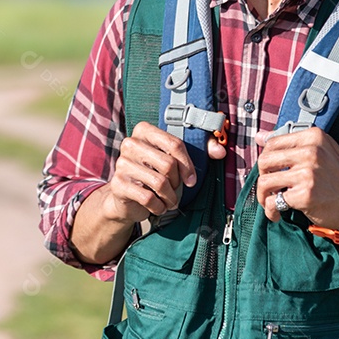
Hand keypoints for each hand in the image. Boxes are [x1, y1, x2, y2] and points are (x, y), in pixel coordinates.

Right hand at [102, 121, 226, 223]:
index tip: (191, 180)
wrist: (128, 198)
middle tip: (175, 190)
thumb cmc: (156, 174)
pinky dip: (158, 207)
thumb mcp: (176, 161)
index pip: (174, 144)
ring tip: (169, 201)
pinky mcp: (117, 184)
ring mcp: (121, 163)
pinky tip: (158, 207)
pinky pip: (148, 197)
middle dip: (177, 183)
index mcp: (144, 131)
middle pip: (168, 164)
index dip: (187, 165)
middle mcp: (130, 143)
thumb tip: (220, 151)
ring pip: (159, 182)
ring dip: (170, 198)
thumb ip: (201, 150)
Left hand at [255, 127, 338, 227]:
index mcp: (314, 137)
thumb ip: (292, 144)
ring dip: (263, 196)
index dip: (266, 158)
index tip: (270, 170)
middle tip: (269, 187)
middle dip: (262, 176)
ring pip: (265, 181)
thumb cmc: (338, 179)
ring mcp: (308, 174)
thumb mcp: (321, 151)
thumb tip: (259, 137)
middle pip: (265, 161)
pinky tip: (277, 214)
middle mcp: (310, 152)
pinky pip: (273, 202)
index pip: (272, 143)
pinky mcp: (305, 195)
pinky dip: (270, 210)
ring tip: (270, 201)